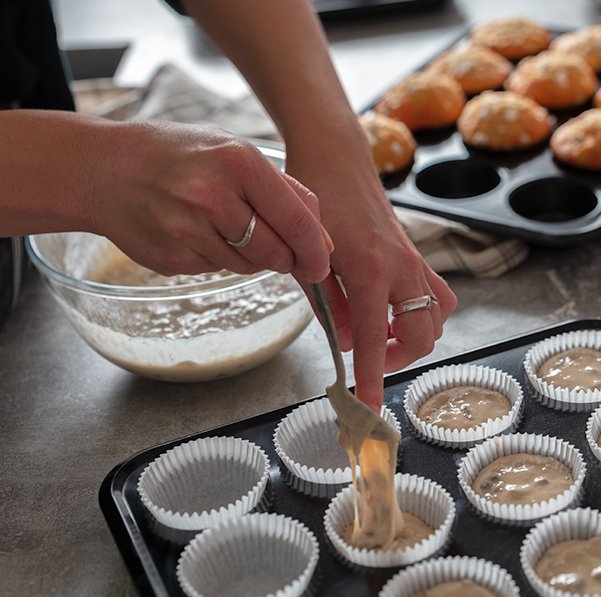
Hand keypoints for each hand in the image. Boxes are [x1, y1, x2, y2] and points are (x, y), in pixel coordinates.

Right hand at [92, 121, 332, 280]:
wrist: (105, 169)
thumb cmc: (181, 156)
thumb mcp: (236, 152)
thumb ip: (286, 193)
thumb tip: (325, 241)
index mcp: (238, 161)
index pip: (297, 221)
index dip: (316, 251)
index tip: (322, 266)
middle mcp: (212, 195)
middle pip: (275, 252)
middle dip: (286, 259)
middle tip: (280, 250)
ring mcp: (187, 229)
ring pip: (248, 266)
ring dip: (251, 258)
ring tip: (225, 227)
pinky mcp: (170, 258)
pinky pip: (216, 270)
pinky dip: (218, 259)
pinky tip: (197, 232)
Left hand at [287, 152, 455, 408]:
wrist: (336, 156)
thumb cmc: (315, 199)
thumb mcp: (307, 256)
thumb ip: (326, 305)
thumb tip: (345, 343)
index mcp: (368, 268)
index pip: (372, 337)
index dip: (371, 378)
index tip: (369, 409)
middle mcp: (400, 267)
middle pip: (421, 335)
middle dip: (395, 359)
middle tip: (366, 359)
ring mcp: (414, 260)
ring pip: (437, 318)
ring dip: (412, 337)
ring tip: (378, 336)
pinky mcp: (417, 256)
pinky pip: (438, 296)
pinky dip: (423, 314)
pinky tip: (391, 311)